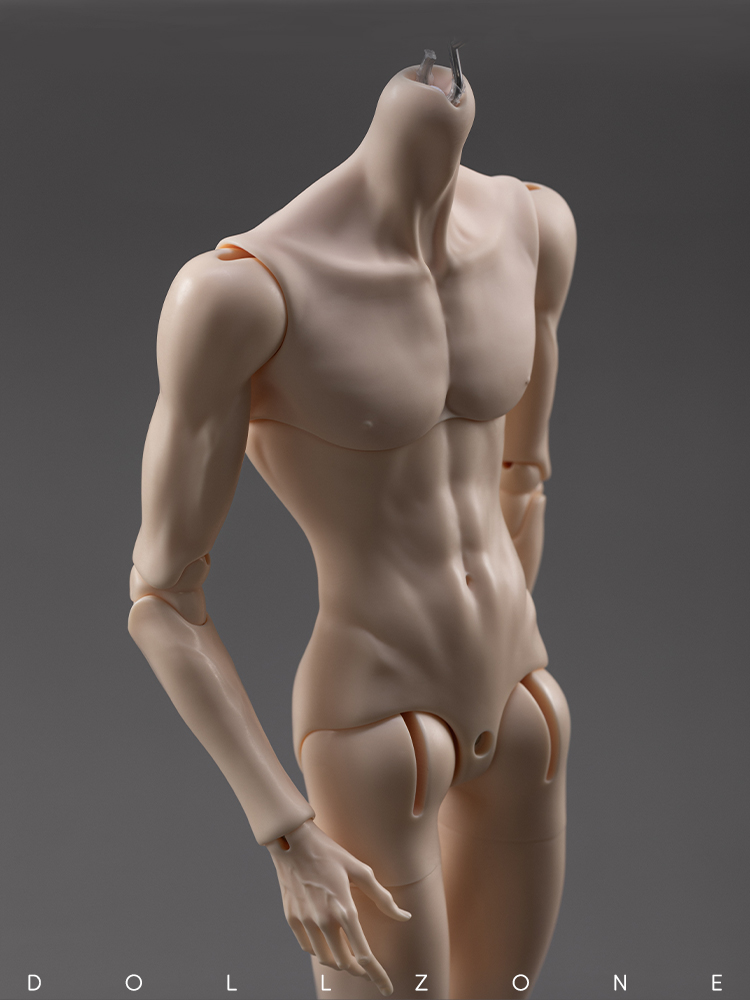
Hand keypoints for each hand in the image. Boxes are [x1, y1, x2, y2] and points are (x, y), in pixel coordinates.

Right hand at [267, 819, 410, 995]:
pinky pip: (308, 947)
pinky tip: (327, 943)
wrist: (292, 842)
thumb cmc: (330, 853)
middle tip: (368, 968)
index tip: (387, 989)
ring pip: (325, 959)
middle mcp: (324, 921)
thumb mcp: (360, 870)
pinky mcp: (292, 919)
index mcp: (345, 910)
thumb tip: (404, 917)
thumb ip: (383, 897)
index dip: (377, 976)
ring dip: (340, 962)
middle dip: (359, 970)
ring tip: (349, 956)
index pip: (365, 956)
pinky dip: (320, 951)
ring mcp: (305, 922)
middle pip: (344, 963)